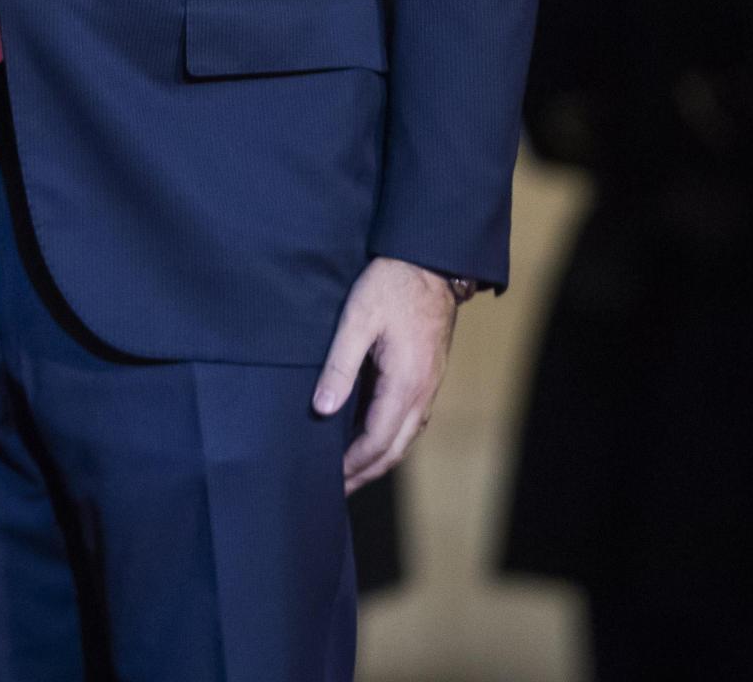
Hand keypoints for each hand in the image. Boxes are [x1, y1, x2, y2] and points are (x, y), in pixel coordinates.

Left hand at [313, 256, 459, 490]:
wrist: (431, 262)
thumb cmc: (391, 285)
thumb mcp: (357, 320)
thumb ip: (339, 365)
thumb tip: (321, 410)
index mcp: (404, 384)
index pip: (376, 442)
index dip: (352, 466)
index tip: (328, 480)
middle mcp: (422, 393)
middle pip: (394, 450)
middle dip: (365, 473)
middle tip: (336, 490)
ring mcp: (430, 386)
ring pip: (406, 438)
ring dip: (379, 459)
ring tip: (351, 472)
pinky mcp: (429, 377)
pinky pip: (412, 421)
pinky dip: (391, 439)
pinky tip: (373, 438)